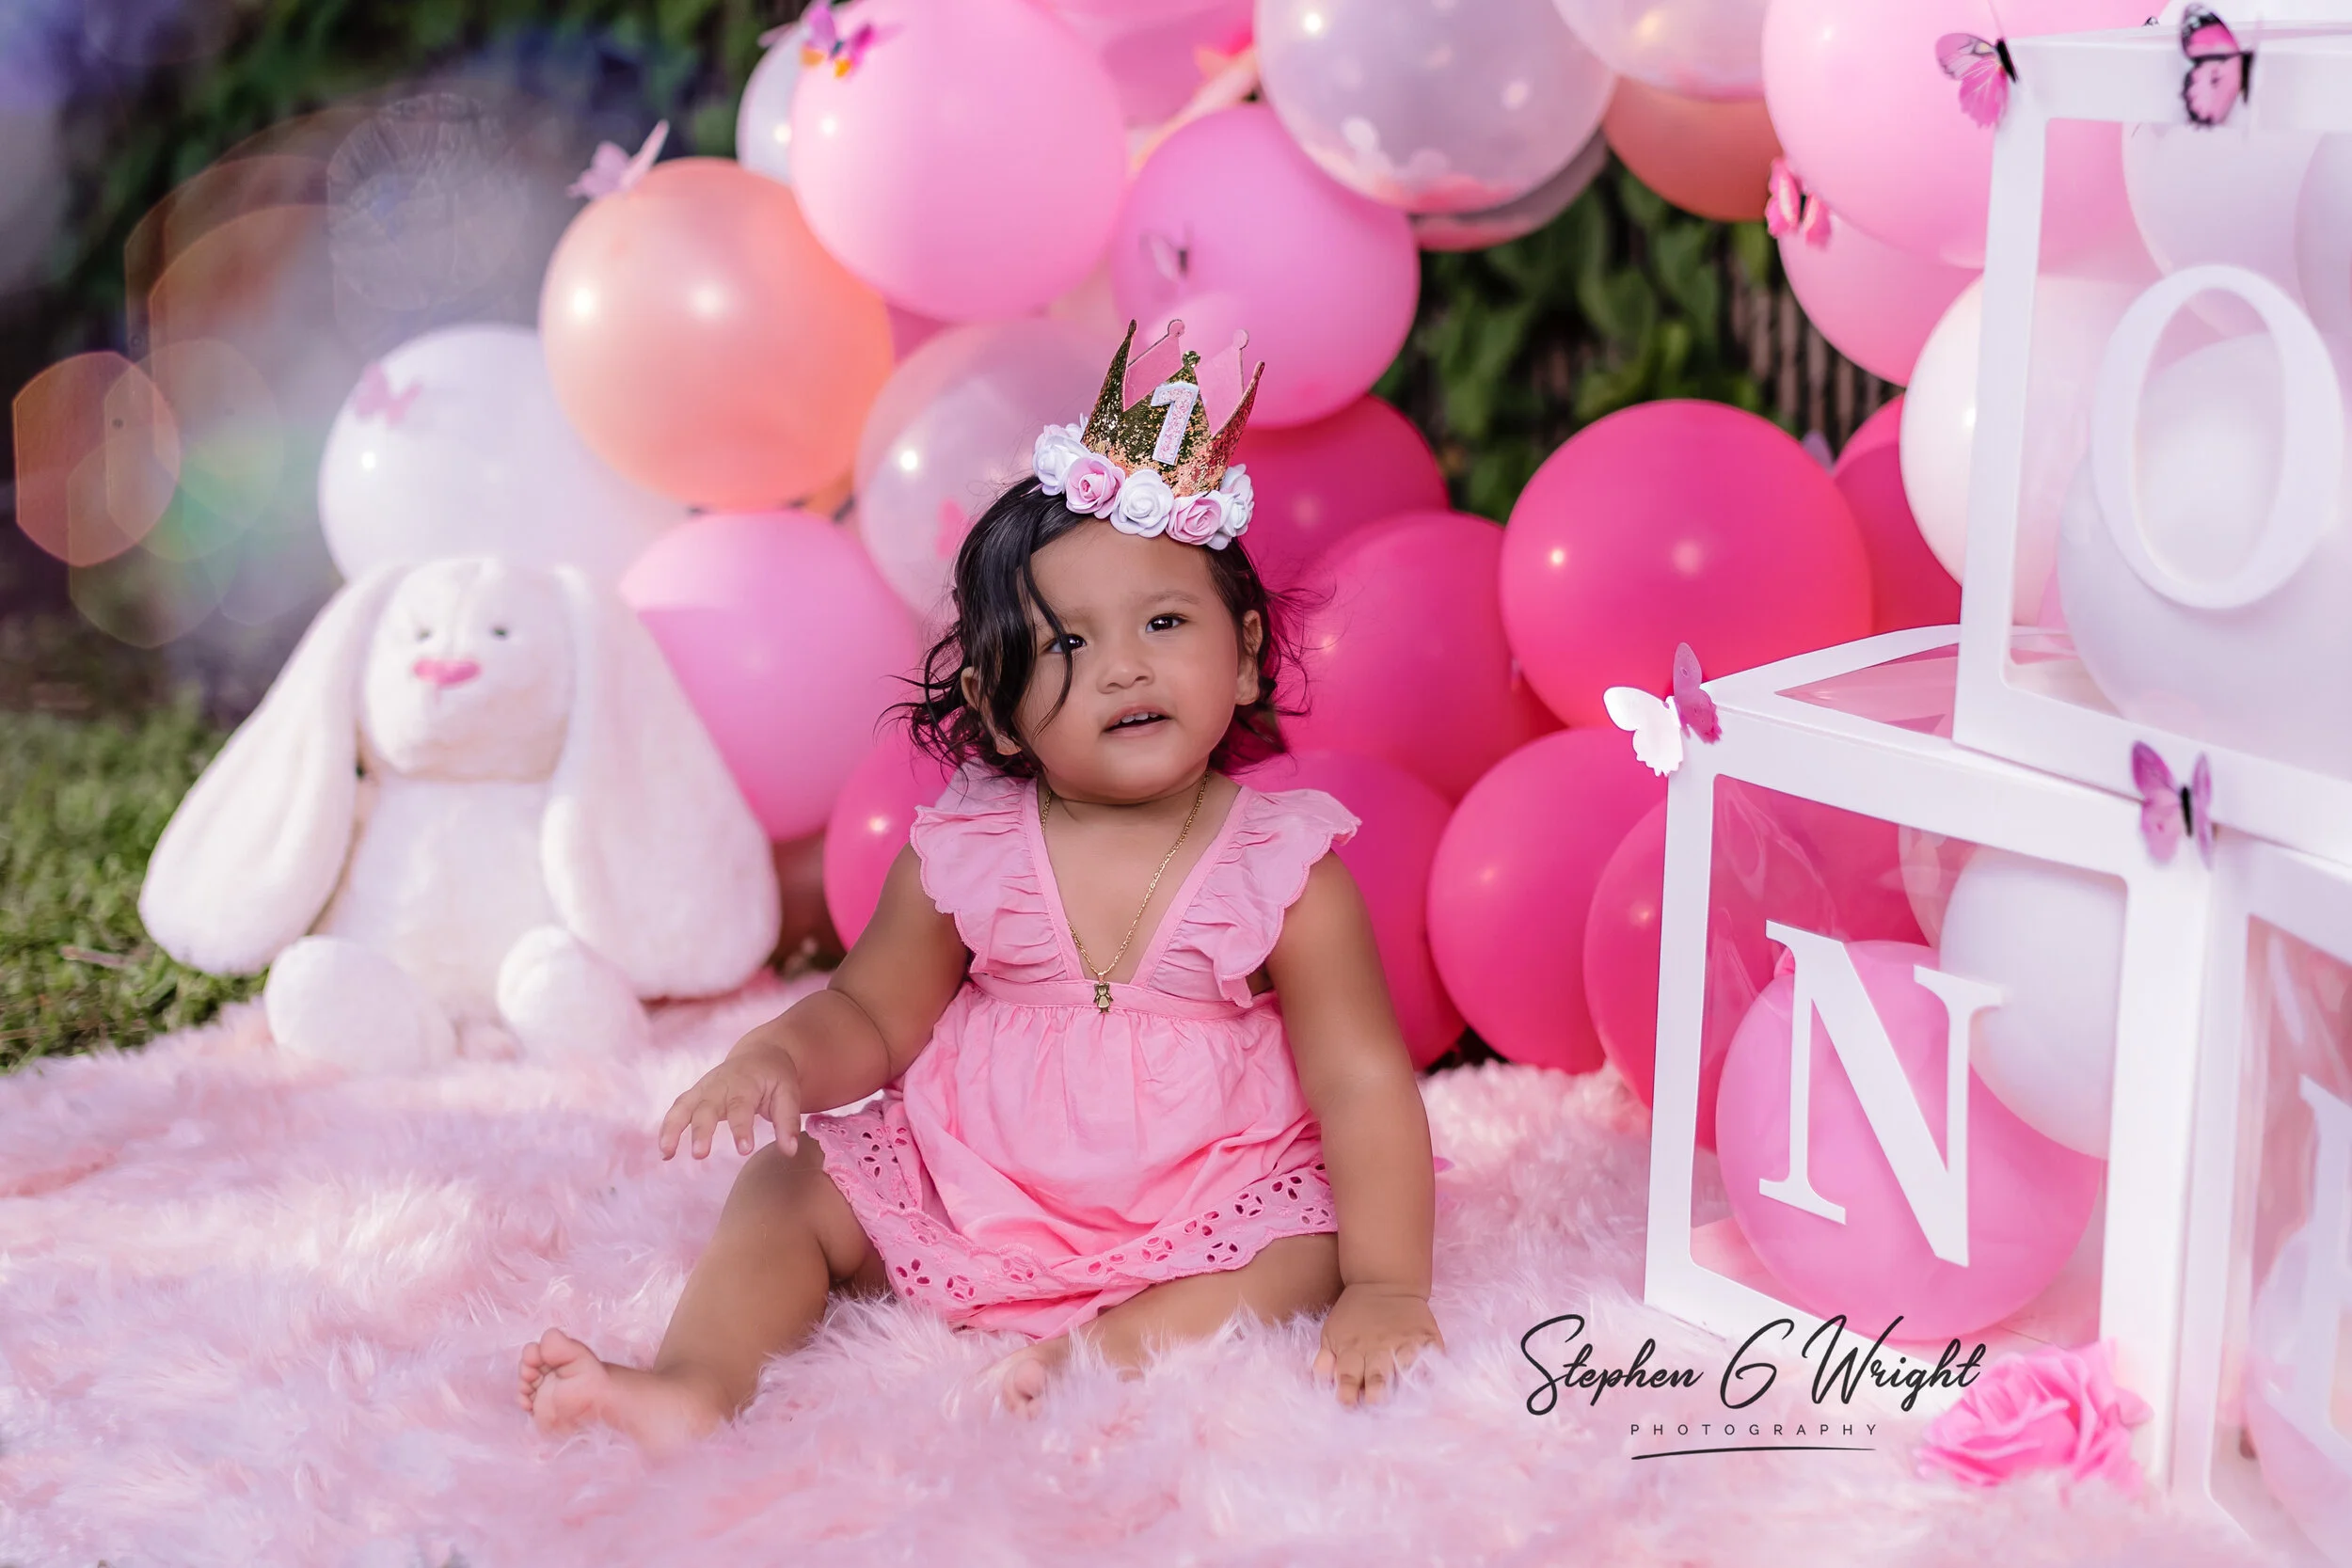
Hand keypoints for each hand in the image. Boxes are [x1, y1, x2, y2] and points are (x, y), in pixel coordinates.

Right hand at [658, 1039, 802, 1160]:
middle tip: (700, 1154)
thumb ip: (788, 1121)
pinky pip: (677, 1110)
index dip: (742, 1128)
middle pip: (706, 1107)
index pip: (741, 1107)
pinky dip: (668, 1128)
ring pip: (683, 1106)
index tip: (744, 1150)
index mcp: (745, 1083)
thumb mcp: (788, 1093)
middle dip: (701, 1130)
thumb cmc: (775, 1078)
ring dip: (673, 1128)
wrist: (760, 1054)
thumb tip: (789, 1151)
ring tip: (667, 1153)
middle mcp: (719, 1085)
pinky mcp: (694, 1096)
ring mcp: (703, 1089)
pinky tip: (665, 1153)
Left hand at [1314, 1283, 1442, 1407]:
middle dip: (1376, 1392)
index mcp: (1352, 1349)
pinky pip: (1432, 1358)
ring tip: (1404, 1398)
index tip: (1348, 1403)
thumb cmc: (1355, 1313)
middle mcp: (1378, 1348)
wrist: (1385, 1281)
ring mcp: (1404, 1343)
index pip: (1348, 1376)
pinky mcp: (1427, 1338)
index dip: (1347, 1392)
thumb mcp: (1331, 1331)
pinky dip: (1431, 1370)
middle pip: (1377, 1376)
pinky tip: (1430, 1382)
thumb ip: (1325, 1359)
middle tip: (1376, 1403)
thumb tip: (1320, 1383)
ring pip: (1405, 1369)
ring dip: (1404, 1384)